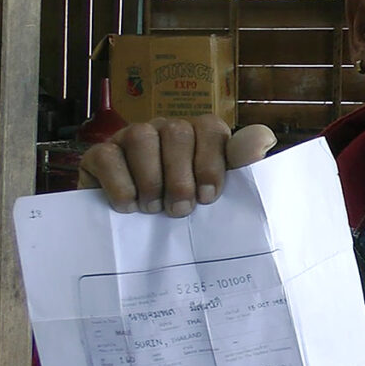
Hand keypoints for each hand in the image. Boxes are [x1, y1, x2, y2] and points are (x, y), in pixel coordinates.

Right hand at [78, 115, 276, 216]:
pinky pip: (106, 155)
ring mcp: (131, 139)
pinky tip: (128, 206)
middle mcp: (167, 131)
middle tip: (180, 210)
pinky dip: (119, 182)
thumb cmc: (186, 211)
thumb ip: (243, 166)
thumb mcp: (219, 193)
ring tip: (153, 209)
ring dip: (151, 178)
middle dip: (181, 176)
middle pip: (178, 132)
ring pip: (141, 137)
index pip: (211, 128)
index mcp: (200, 136)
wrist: (137, 237)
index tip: (208, 197)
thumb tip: (264, 139)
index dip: (211, 161)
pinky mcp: (100, 155)